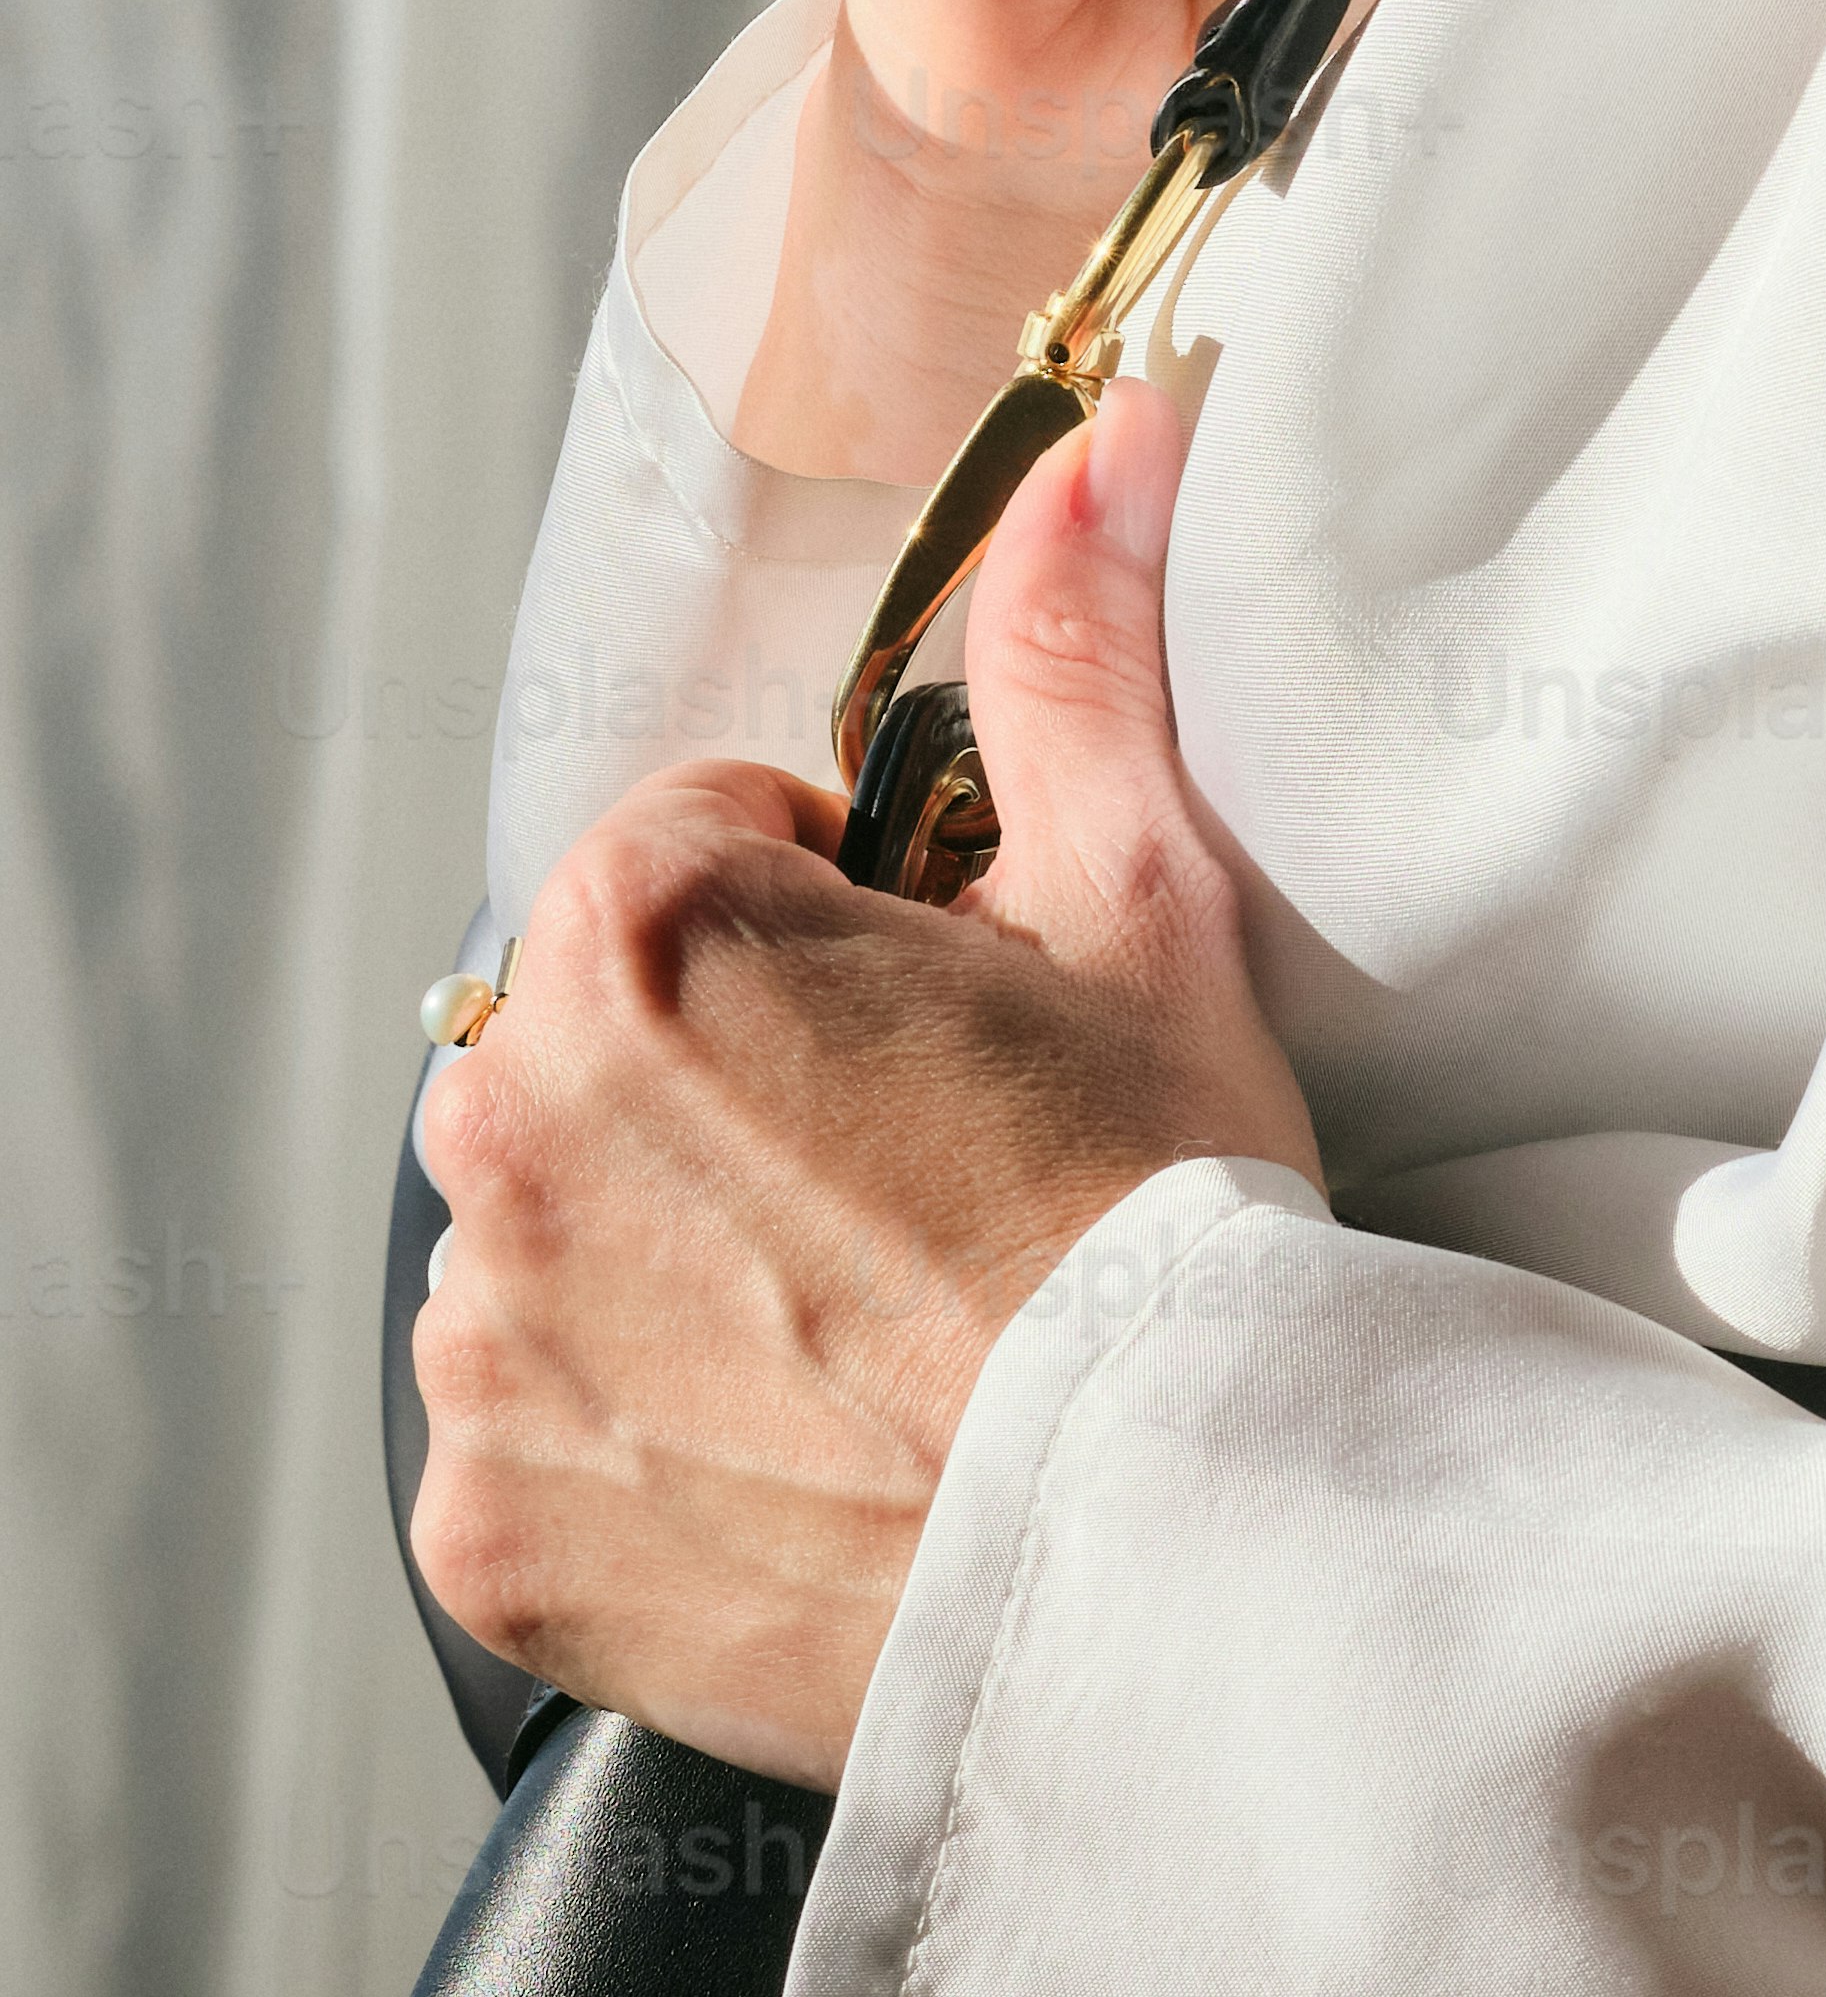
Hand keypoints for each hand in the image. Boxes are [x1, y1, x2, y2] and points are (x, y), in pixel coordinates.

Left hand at [408, 391, 1307, 1789]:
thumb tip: (1104, 440)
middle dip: (752, 1081)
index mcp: (646, 933)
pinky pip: (538, 1423)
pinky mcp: (486, 1517)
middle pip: (617, 1035)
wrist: (1172, 1555)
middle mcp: (509, 1118)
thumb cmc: (1167, 1234)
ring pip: (568, 1225)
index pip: (709, 847)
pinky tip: (800, 1444)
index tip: (955, 1031)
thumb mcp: (1143, 911)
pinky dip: (642, 1434)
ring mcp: (482, 1334)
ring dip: (681, 1250)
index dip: (856, 928)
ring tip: (874, 1324)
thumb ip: (1074, 658)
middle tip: (934, 1181)